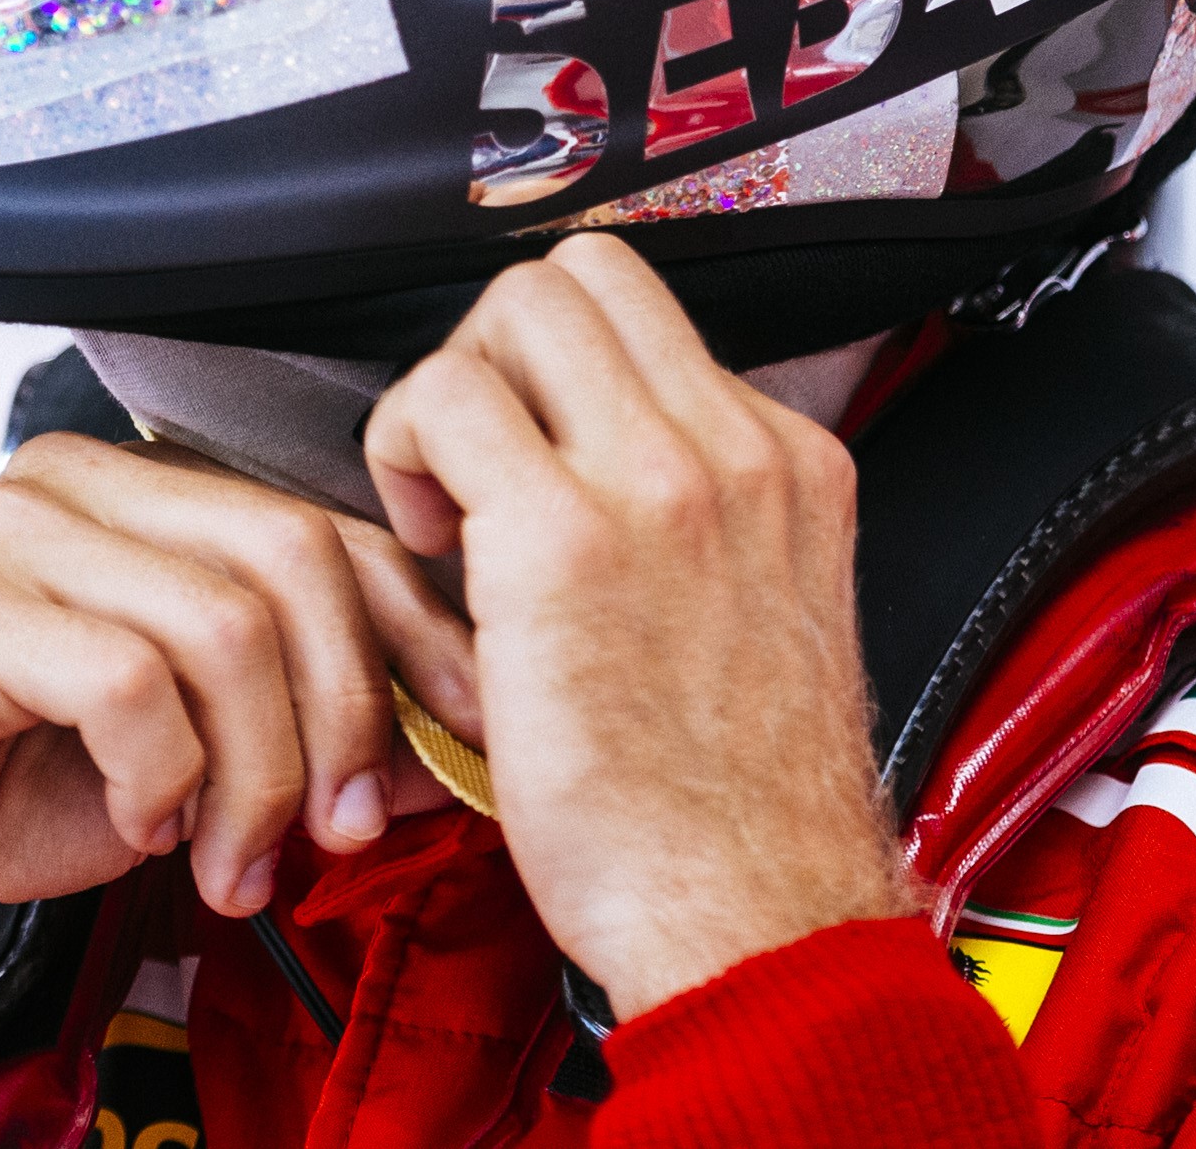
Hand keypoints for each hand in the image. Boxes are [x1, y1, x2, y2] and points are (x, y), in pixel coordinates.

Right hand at [0, 436, 478, 938]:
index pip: (330, 530)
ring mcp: (13, 536)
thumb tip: (439, 748)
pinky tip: (142, 823)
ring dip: (257, 773)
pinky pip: (124, 681)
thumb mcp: (190, 758)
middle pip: (291, 557)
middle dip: (346, 709)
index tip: (468, 730)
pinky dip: (162, 775)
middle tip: (341, 825)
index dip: (417, 633)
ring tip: (235, 860)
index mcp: (146, 494)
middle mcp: (83, 488)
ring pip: (221, 625)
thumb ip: (304, 729)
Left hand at [363, 235, 914, 1019]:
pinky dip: (406, 455)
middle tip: (479, 465)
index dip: (566, 374)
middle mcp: (733, 453)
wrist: (759, 920)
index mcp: (789, 467)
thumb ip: (706, 531)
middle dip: (502, 352)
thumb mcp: (768, 624)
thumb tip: (601, 482)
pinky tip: (428, 550)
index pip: (653, 319)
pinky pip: (443, 400)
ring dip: (453, 392)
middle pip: (583, 275)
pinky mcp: (563, 539)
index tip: (535, 454)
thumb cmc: (739, 819)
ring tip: (450, 508)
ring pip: (515, 305)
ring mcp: (656, 483)